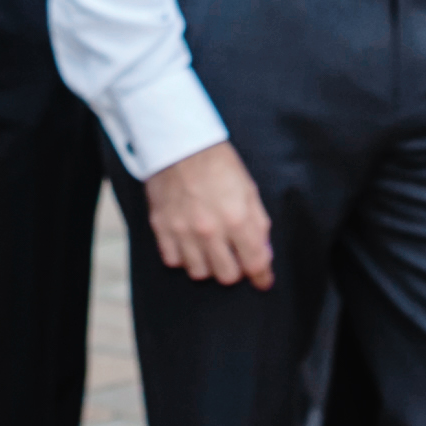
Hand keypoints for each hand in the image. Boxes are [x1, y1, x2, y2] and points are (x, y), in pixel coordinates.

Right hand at [142, 140, 274, 288]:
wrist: (179, 144)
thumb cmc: (218, 164)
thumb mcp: (249, 190)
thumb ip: (258, 225)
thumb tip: (263, 254)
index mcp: (237, 218)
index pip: (255, 263)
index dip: (262, 276)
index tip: (263, 280)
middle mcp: (210, 229)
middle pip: (227, 276)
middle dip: (235, 269)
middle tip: (234, 257)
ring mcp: (183, 230)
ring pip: (199, 273)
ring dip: (208, 265)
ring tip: (210, 250)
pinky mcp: (162, 227)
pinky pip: (174, 261)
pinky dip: (183, 257)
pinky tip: (189, 243)